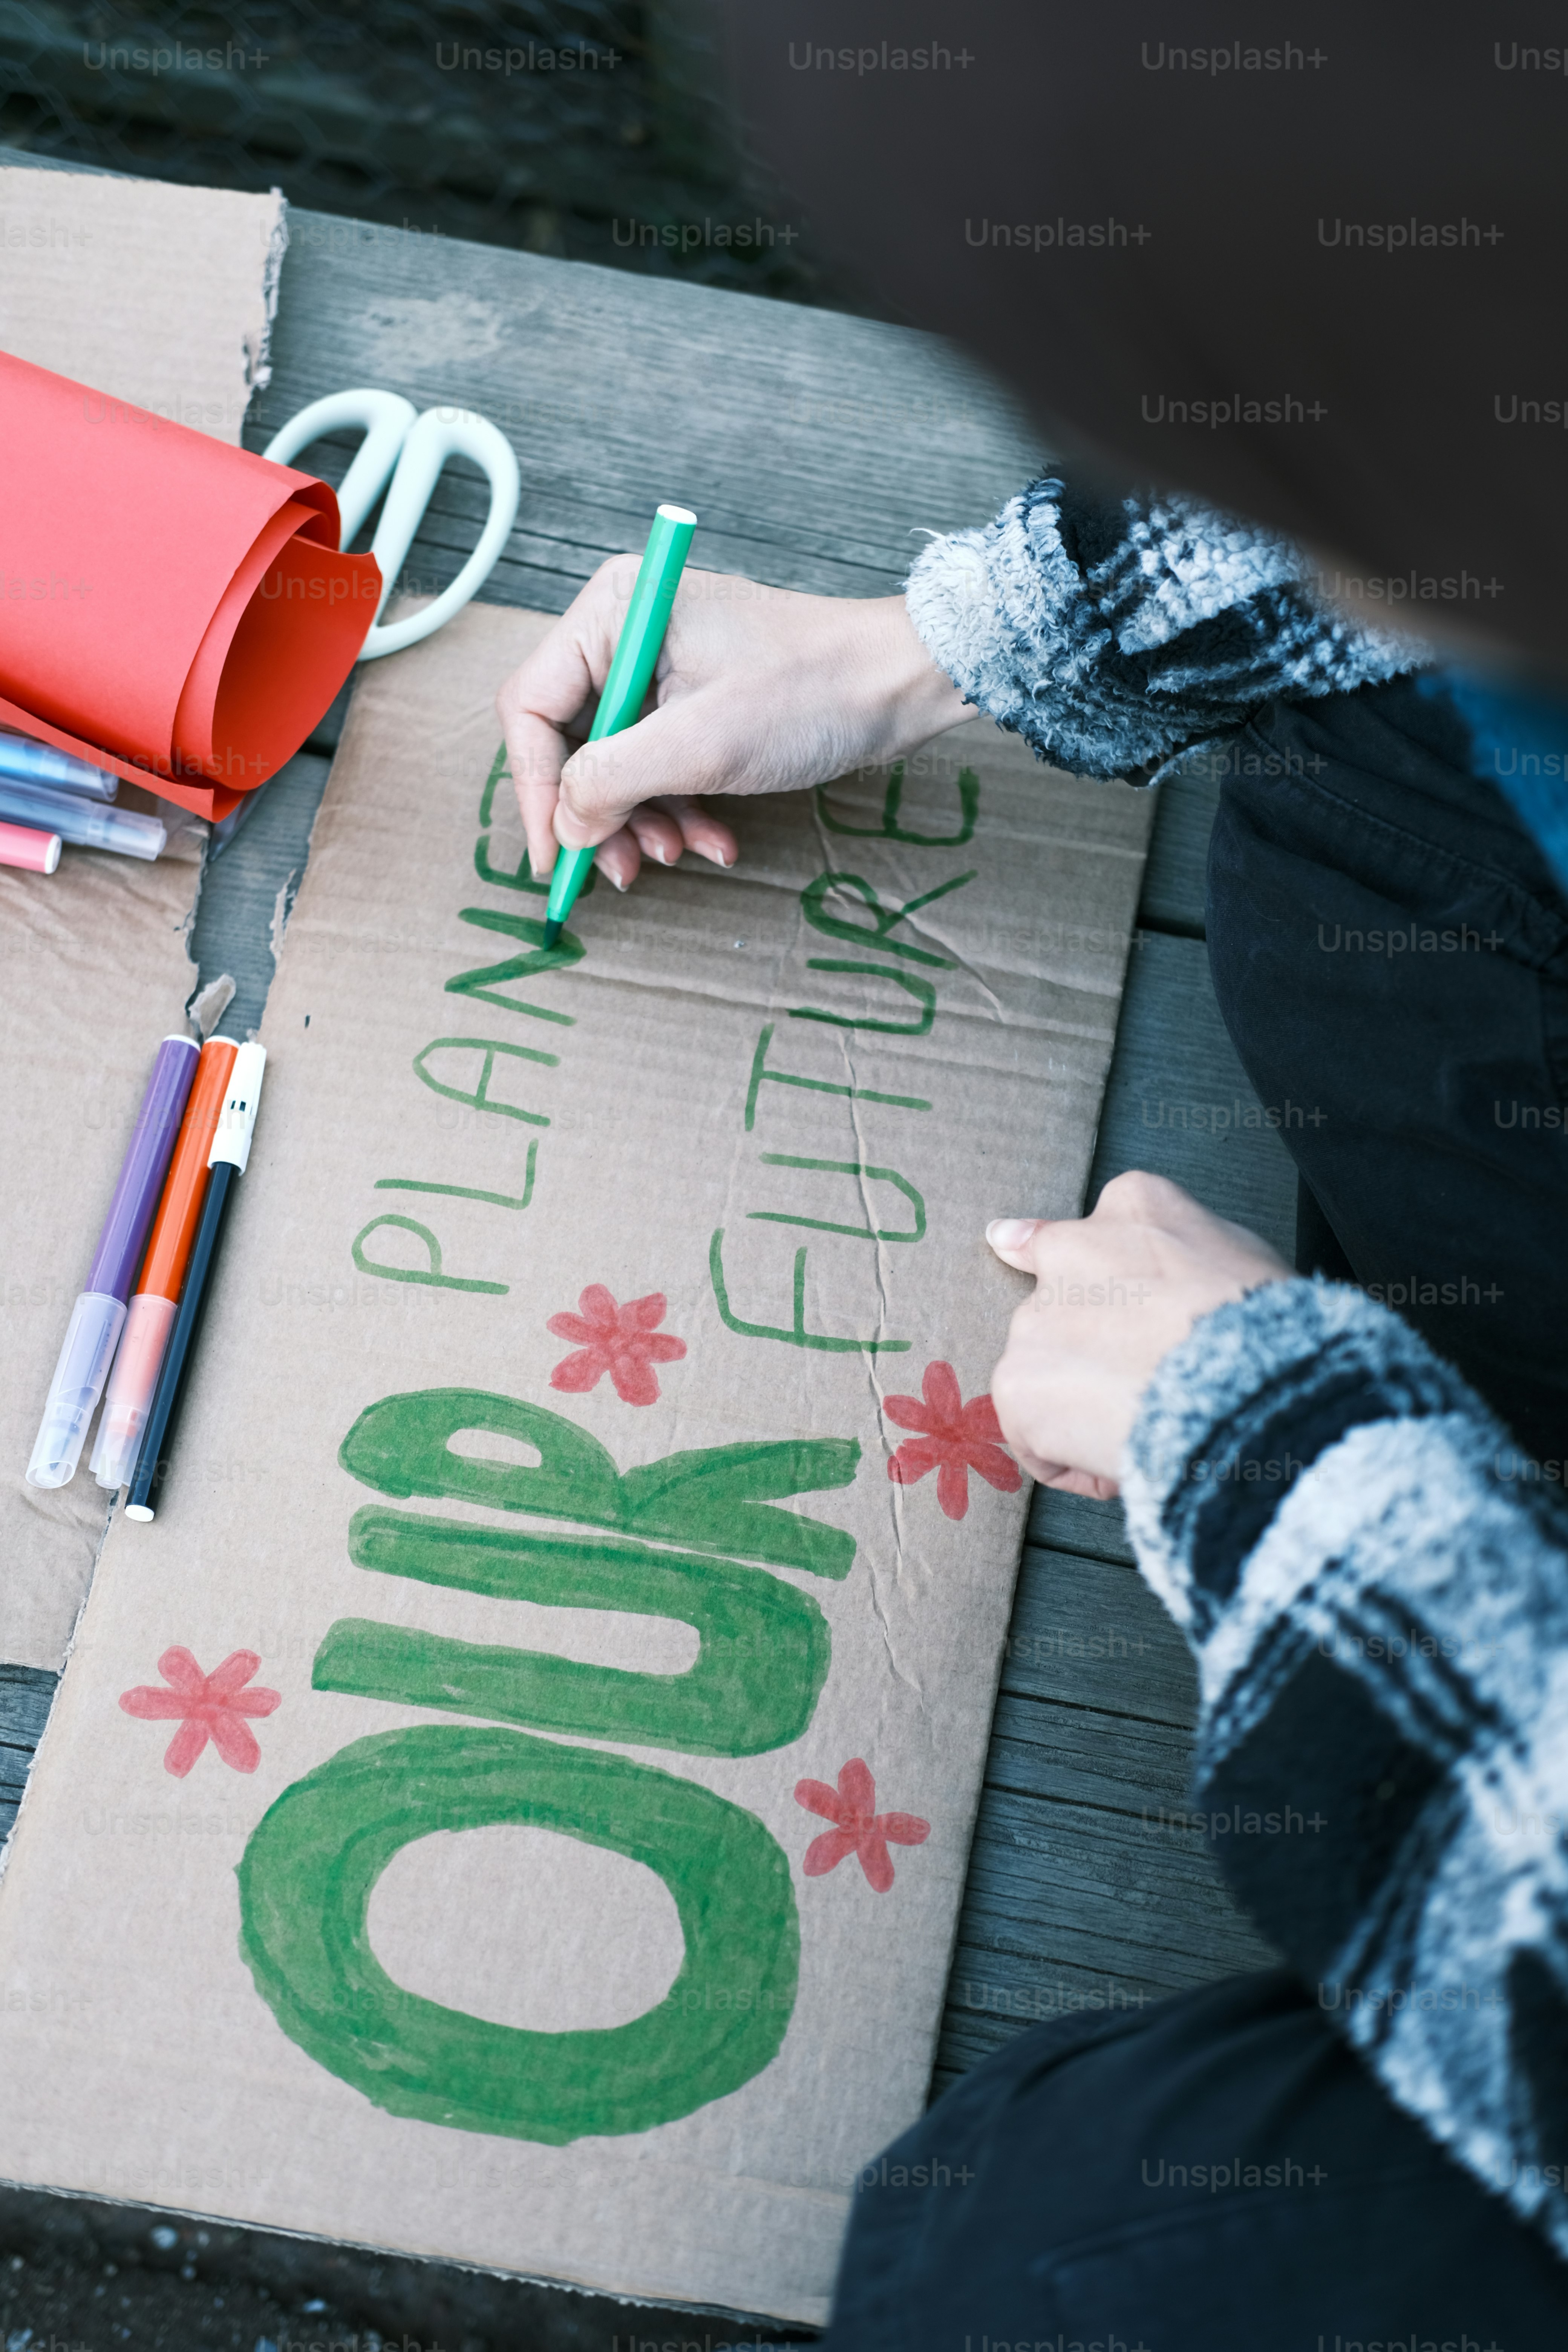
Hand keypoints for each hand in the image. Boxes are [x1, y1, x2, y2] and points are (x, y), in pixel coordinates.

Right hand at [495, 561, 972, 890]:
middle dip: (599, 813)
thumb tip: (564, 826)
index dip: (536, 790)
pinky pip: (658, 765)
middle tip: (623, 869)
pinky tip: (714, 840)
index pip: (530, 707)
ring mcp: (658, 666)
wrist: (901, 683)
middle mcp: (624, 631)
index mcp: (611, 613)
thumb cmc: (812, 690)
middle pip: (569, 742)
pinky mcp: (693, 699)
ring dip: (642, 821)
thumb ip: (612, 782)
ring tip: (679, 854)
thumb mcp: (699, 744)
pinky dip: (678, 809)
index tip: (555, 857)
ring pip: (614, 764)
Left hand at [986, 1172, 1291, 1497]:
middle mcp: (1068, 1252)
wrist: (1247, 1383)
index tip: (1087, 1309)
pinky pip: (1037, 1438)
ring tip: (1146, 1421)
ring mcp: (1035, 1319)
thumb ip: (1177, 1247)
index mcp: (1132, 1207)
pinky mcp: (1018, 1383)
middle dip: (1092, 1353)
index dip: (1093, 1290)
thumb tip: (1122, 1257)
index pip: (1089, 1237)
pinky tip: (1123, 1454)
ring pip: (1047, 1375)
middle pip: (1063, 1314)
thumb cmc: (1261, 1328)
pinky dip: (1073, 1459)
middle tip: (1147, 1384)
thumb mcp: (1237, 1255)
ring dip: (1082, 1407)